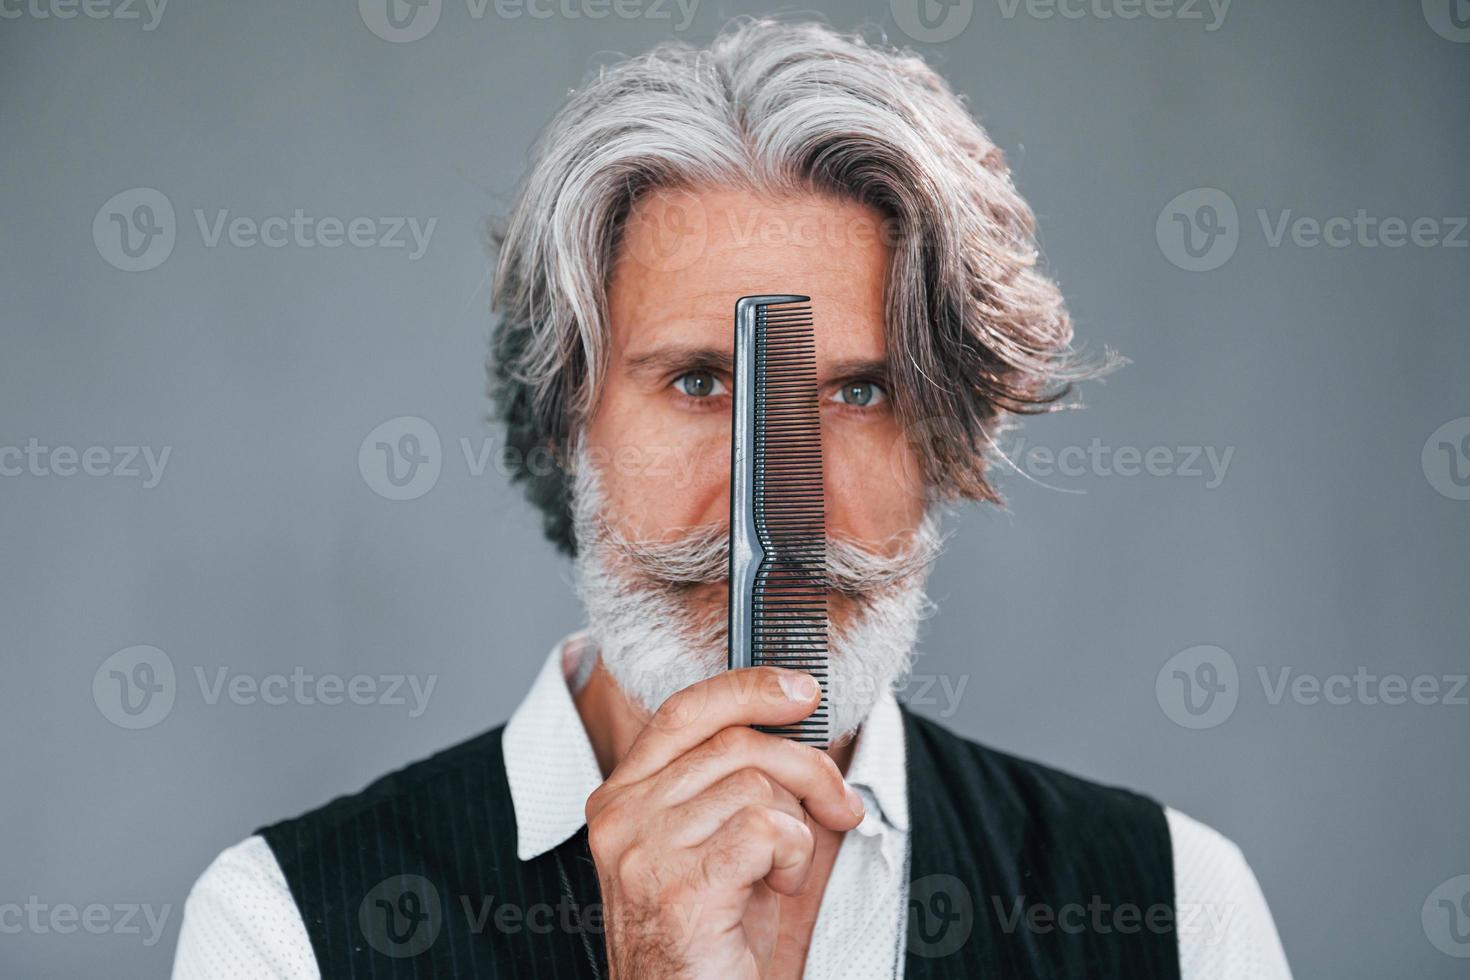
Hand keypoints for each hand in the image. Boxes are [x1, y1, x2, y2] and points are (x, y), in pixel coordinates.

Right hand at [584, 667, 865, 978]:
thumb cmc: (707, 936)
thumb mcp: (710, 842)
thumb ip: (729, 781)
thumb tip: (793, 719)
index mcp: (620, 797)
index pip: (685, 711)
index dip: (749, 689)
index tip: (802, 690)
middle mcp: (621, 817)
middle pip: (735, 743)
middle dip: (807, 767)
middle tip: (839, 805)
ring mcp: (644, 852)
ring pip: (756, 785)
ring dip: (796, 829)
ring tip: (780, 874)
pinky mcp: (681, 888)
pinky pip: (767, 829)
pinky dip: (794, 855)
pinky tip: (777, 888)